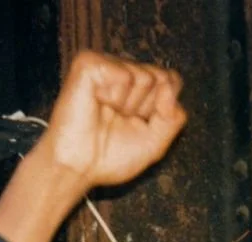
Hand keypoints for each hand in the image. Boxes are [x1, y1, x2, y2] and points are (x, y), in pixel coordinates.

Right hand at [43, 51, 186, 189]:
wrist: (77, 168)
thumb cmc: (110, 157)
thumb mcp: (155, 143)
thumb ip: (174, 117)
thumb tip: (170, 85)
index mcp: (137, 85)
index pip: (172, 81)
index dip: (163, 109)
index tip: (139, 125)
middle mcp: (122, 70)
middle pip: (162, 77)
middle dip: (146, 108)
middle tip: (119, 120)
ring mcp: (105, 64)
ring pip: (144, 76)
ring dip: (128, 105)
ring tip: (106, 114)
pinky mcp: (88, 64)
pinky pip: (124, 75)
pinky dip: (115, 97)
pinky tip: (97, 103)